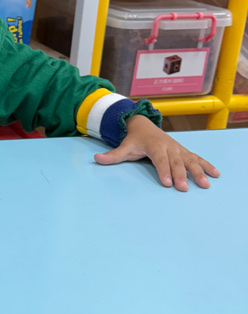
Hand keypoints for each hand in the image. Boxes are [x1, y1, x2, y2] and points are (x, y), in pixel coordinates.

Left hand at [93, 114, 219, 190]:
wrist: (144, 124)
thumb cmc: (134, 139)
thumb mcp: (124, 146)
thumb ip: (112, 155)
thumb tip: (96, 159)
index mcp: (154, 146)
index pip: (159, 160)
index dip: (163, 170)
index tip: (166, 183)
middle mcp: (169, 147)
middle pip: (176, 162)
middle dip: (181, 175)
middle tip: (183, 188)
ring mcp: (178, 149)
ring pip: (189, 160)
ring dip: (198, 172)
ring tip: (205, 184)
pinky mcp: (184, 151)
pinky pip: (197, 158)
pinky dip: (207, 165)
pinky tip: (216, 174)